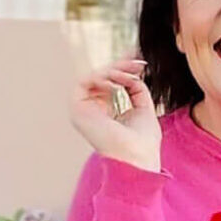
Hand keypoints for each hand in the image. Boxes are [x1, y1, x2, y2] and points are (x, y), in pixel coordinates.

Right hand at [69, 56, 161, 170]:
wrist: (137, 157)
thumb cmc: (143, 142)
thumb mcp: (144, 109)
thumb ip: (136, 89)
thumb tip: (132, 73)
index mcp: (104, 114)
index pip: (108, 84)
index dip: (122, 69)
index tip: (140, 63)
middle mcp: (90, 111)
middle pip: (100, 78)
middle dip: (120, 66)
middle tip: (138, 64)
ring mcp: (82, 111)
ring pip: (92, 77)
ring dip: (113, 71)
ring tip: (130, 76)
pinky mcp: (77, 109)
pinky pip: (83, 81)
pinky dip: (102, 77)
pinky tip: (118, 82)